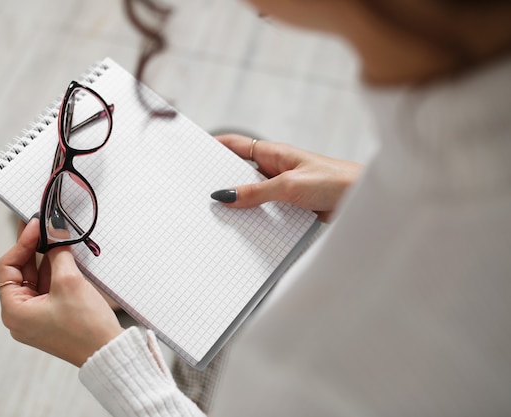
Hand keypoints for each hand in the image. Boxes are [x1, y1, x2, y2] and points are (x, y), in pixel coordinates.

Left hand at [0, 218, 123, 366]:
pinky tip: (64, 256)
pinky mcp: (50, 319)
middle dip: (33, 249)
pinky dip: (54, 272)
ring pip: (34, 280)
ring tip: (58, 238)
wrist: (108, 353)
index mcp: (13, 311)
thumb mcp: (69, 282)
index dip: (21, 243)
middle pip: (20, 272)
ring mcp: (34, 319)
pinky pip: (46, 289)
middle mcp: (19, 316)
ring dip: (46, 259)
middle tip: (45, 226)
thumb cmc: (86, 326)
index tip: (36, 225)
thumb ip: (58, 253)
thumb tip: (54, 231)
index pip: (7, 267)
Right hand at [214, 134, 361, 221]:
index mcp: (274, 154)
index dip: (214, 147)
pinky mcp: (291, 207)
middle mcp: (276, 169)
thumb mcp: (289, 186)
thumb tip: (225, 196)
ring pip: (252, 196)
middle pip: (240, 174)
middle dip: (222, 182)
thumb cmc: (335, 181)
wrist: (363, 199)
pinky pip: (267, 212)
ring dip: (240, 206)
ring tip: (218, 217)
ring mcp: (283, 189)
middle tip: (200, 194)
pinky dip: (256, 220)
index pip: (235, 145)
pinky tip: (245, 231)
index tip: (194, 154)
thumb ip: (256, 193)